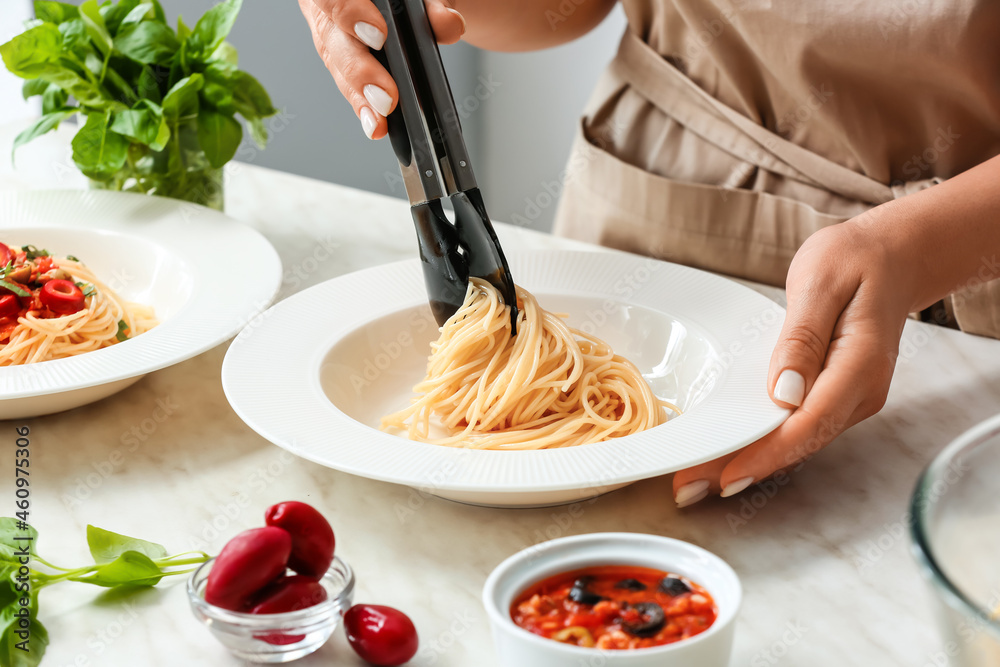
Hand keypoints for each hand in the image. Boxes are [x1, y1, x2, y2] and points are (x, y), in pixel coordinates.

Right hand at [298, 0, 465, 139]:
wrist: (411, 3)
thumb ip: (433, 5)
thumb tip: (448, 25)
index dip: (349, 13)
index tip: (379, 36)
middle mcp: (326, 10)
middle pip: (333, 40)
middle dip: (361, 71)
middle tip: (386, 95)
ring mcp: (331, 38)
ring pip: (339, 68)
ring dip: (361, 97)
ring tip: (380, 119)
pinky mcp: (340, 65)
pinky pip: (349, 87)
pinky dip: (364, 107)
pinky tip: (375, 125)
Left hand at [673, 215, 914, 506]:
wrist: (894, 255)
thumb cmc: (856, 259)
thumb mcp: (821, 283)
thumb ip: (802, 337)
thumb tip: (784, 392)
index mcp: (859, 364)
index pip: (808, 422)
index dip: (764, 453)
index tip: (725, 474)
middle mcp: (859, 392)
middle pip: (799, 442)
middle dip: (745, 467)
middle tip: (688, 486)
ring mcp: (850, 398)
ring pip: (797, 441)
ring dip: (750, 460)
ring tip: (697, 477)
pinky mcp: (836, 395)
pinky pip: (798, 426)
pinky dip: (763, 441)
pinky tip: (730, 450)